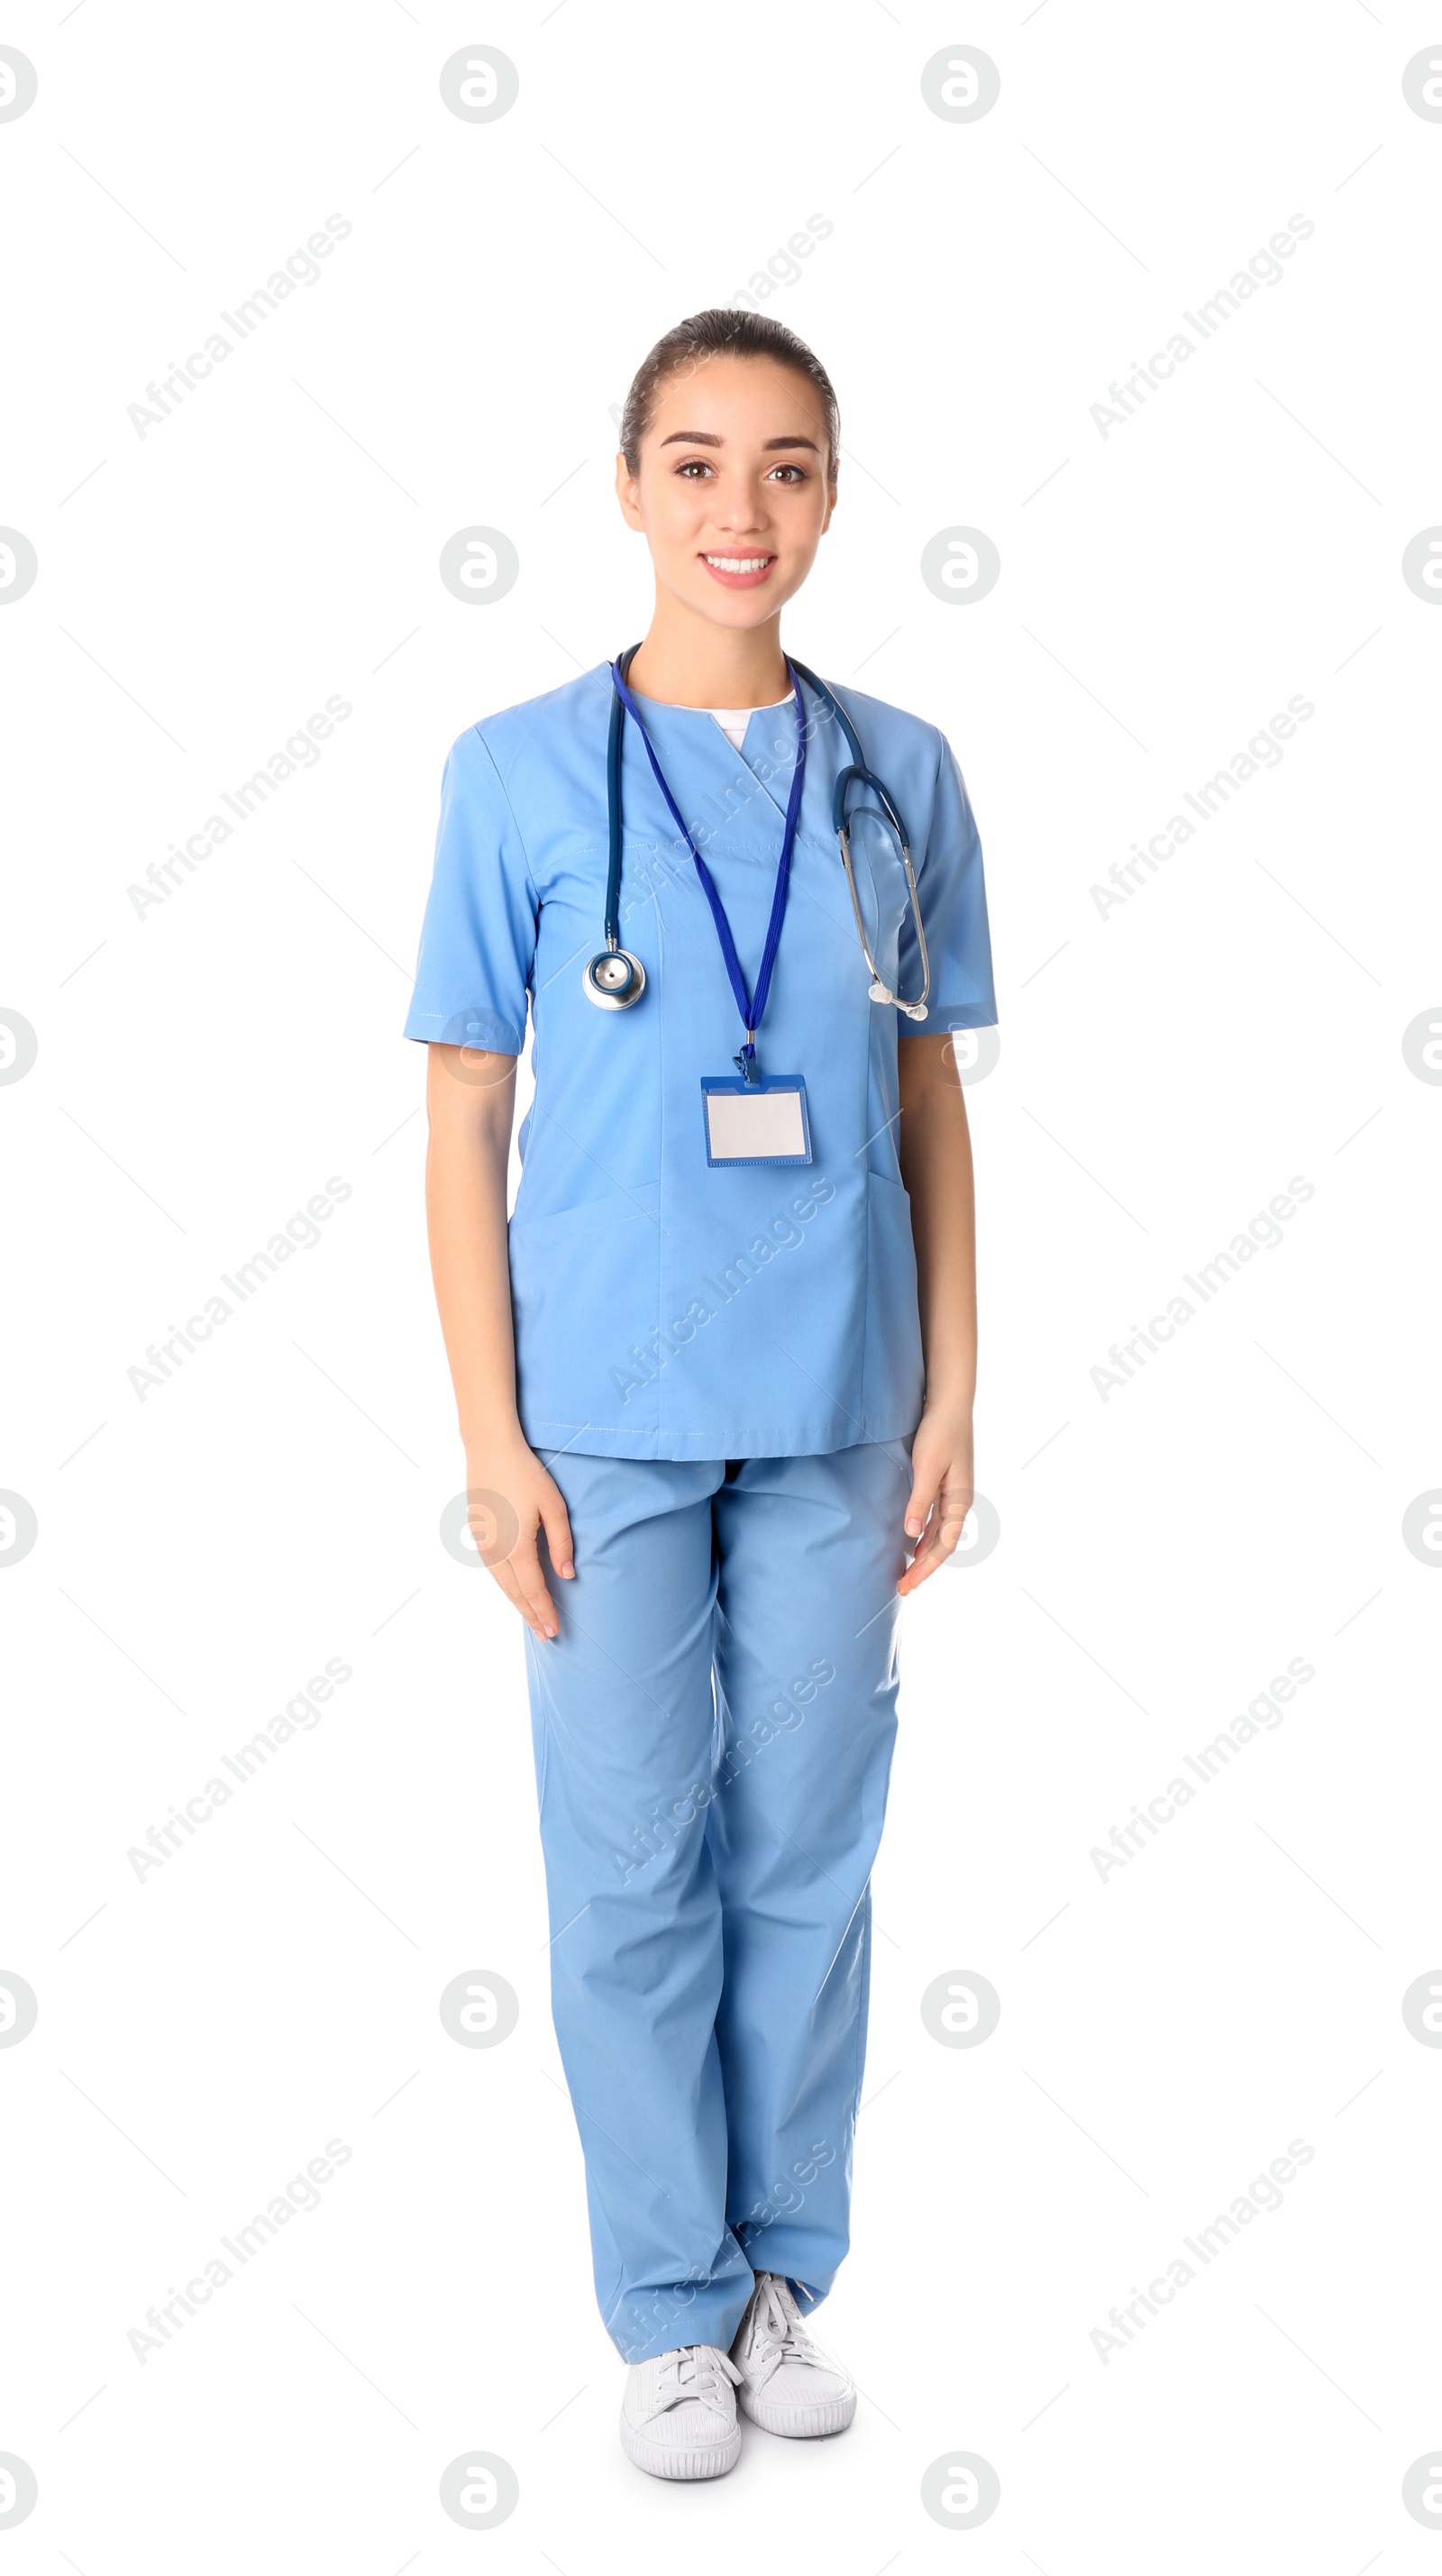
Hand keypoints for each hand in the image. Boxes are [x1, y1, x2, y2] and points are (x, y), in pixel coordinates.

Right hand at [465, 1434, 574, 1639]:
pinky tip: (513, 1590)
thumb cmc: (527, 1474)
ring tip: (531, 1619)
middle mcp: (496, 1551)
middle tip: (545, 1636)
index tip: (555, 1630)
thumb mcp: (554, 1507)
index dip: (545, 1612)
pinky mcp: (477, 1534)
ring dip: (517, 1604)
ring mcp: (483, 1543)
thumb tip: (567, 1576)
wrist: (490, 1449)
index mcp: (517, 1547)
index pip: (534, 1590)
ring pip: (501, 1585)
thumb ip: (562, 1544)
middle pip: (516, 1594)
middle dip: (531, 1616)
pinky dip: (505, 1587)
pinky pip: (493, 1571)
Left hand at [898, 1405, 973, 1594]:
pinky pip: (934, 1521)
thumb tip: (911, 1533)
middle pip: (941, 1545)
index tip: (908, 1584)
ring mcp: (952, 1495)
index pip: (943, 1545)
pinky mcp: (943, 1486)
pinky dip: (923, 1537)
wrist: (950, 1404)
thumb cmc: (940, 1432)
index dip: (926, 1568)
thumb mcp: (927, 1466)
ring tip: (905, 1573)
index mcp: (958, 1501)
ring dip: (922, 1555)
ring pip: (938, 1535)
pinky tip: (911, 1543)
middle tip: (901, 1588)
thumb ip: (920, 1500)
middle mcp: (958, 1502)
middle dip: (922, 1568)